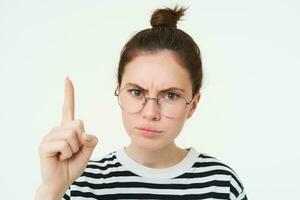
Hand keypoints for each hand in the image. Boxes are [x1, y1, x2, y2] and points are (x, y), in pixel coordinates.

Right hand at [36, 78, 97, 198]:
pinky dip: (67, 154)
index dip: (69, 93)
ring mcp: (50, 136)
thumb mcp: (88, 150)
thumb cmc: (73, 164)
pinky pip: (65, 144)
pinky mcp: (45, 145)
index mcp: (67, 128)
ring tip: (65, 155)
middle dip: (81, 141)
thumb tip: (84, 133)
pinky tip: (60, 158)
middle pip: (78, 124)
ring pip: (73, 135)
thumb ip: (91, 139)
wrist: (62, 181)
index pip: (69, 107)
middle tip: (72, 151)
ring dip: (74, 149)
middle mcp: (57, 129)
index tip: (68, 79)